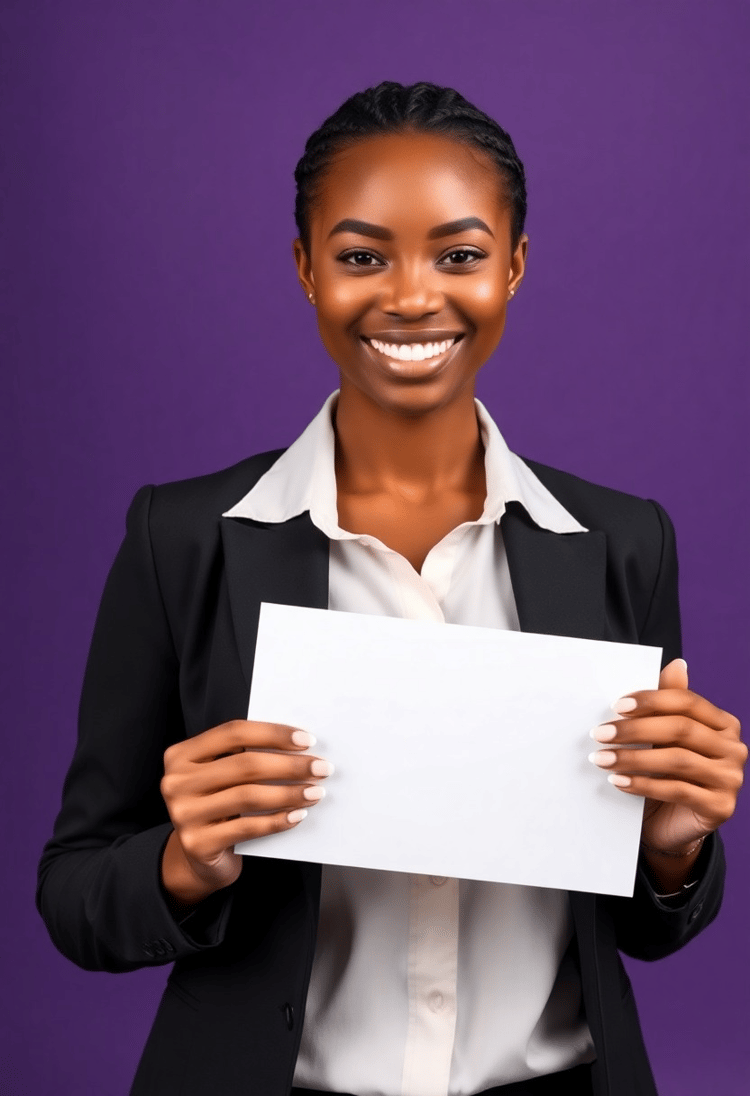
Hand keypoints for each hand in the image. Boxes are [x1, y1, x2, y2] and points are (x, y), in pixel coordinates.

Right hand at [160, 720, 332, 908]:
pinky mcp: (197, 844)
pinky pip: (248, 828)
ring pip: (249, 796)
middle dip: (290, 765)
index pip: (233, 732)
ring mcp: (184, 814)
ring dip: (289, 793)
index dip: (273, 733)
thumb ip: (246, 756)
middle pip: (244, 764)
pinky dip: (278, 820)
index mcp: (182, 754)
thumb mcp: (222, 776)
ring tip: (315, 792)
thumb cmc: (219, 806)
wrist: (199, 858)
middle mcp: (177, 782)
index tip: (307, 740)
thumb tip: (299, 745)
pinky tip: (298, 815)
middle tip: (321, 767)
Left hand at [589, 659, 745, 858]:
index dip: (650, 700)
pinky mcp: (721, 807)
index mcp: (722, 723)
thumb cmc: (666, 773)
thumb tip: (676, 663)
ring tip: (602, 758)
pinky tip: (618, 780)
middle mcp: (733, 748)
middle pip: (680, 729)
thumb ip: (668, 704)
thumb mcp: (663, 737)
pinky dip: (643, 784)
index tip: (616, 705)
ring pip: (677, 759)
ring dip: (633, 758)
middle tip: (600, 733)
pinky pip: (677, 790)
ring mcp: (731, 779)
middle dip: (635, 730)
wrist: (671, 823)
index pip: (687, 702)